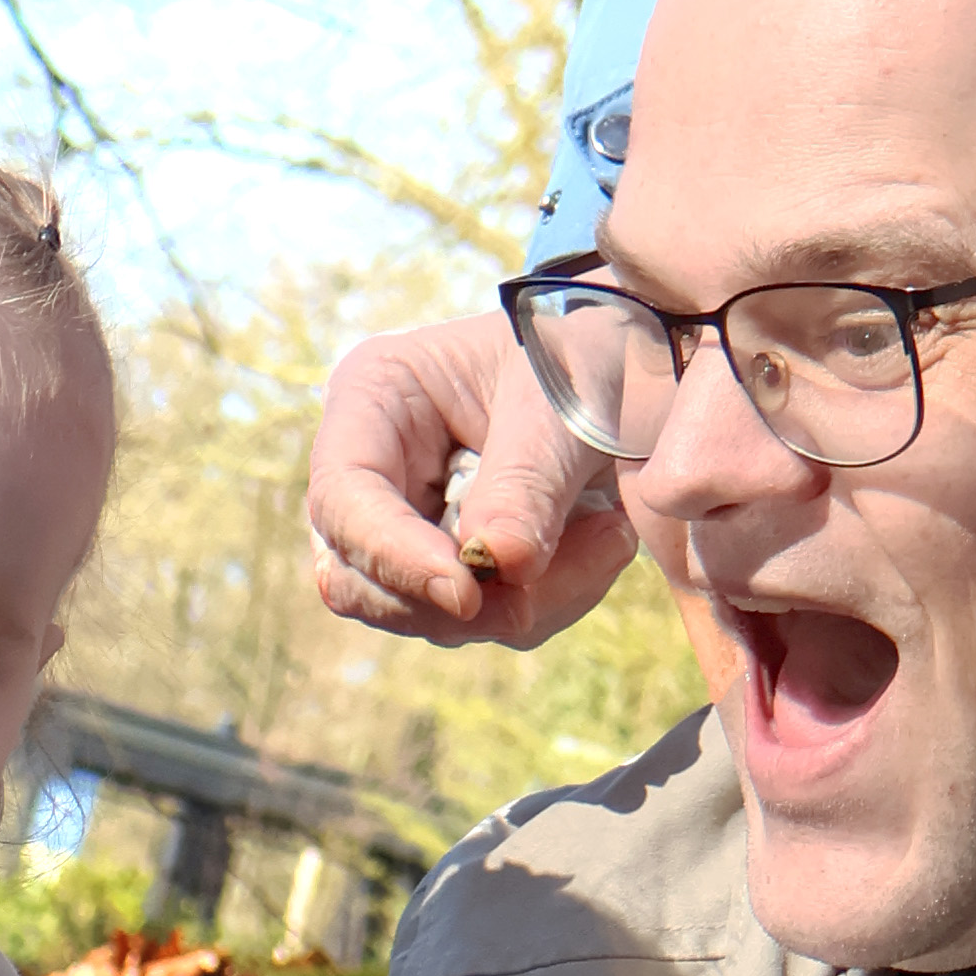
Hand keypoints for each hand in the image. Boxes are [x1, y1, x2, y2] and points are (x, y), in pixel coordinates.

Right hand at [306, 307, 634, 649]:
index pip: (343, 496)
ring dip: (524, 603)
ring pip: (429, 615)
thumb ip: (526, 484)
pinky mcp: (457, 569)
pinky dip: (551, 600)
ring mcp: (409, 528)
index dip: (392, 554)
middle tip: (541, 594)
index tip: (467, 592)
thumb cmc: (580, 355)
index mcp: (373, 397)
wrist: (631, 364)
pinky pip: (489, 620)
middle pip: (364, 578)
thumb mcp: (560, 403)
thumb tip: (497, 566)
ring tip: (610, 535)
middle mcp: (375, 471)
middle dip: (457, 603)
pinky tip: (604, 541)